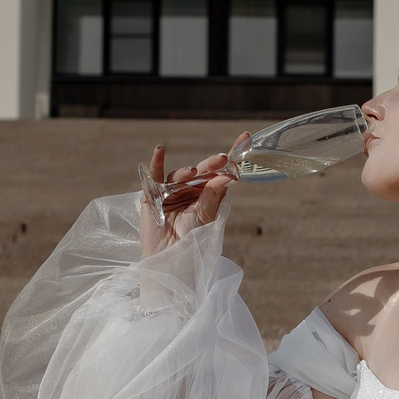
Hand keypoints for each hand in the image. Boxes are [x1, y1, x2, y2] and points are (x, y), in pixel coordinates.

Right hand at [139, 135, 246, 260]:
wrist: (171, 260)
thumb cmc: (193, 242)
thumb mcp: (206, 218)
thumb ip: (213, 197)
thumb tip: (227, 177)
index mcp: (209, 195)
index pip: (221, 172)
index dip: (232, 156)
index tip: (245, 137)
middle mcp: (192, 189)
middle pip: (202, 171)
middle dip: (211, 164)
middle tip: (222, 159)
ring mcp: (172, 190)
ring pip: (180, 174)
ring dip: (186, 172)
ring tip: (193, 173)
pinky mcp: (153, 194)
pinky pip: (154, 175)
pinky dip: (156, 163)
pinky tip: (160, 151)